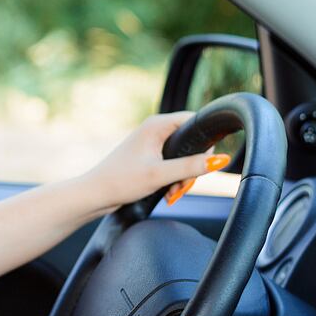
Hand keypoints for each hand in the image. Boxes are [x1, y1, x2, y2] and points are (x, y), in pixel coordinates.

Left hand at [84, 111, 229, 211]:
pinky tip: (169, 192)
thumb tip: (220, 160)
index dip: (204, 142)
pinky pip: (173, 164)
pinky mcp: (149, 156)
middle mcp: (154, 129)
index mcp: (157, 125)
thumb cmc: (121, 181)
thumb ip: (191, 167)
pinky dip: (174, 178)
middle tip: (183, 185)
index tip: (203, 163)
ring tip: (173, 192)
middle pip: (191, 142)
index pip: (194, 121)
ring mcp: (152, 143)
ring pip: (183, 156)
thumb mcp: (160, 175)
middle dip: (193, 167)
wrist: (95, 194)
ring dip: (183, 176)